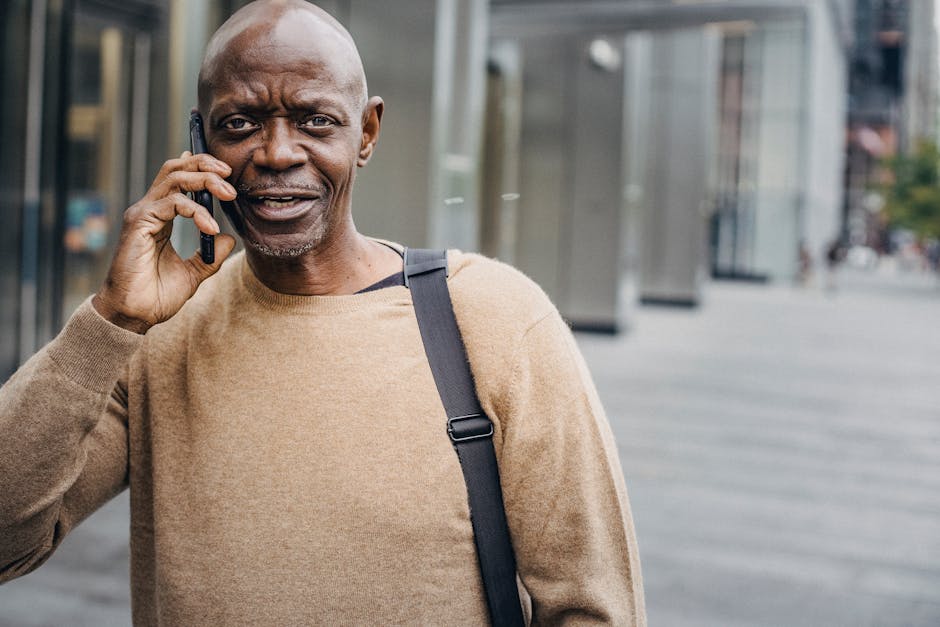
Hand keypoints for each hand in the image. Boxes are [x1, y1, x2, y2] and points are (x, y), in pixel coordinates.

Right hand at [92, 152, 237, 332]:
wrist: (134, 314)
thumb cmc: (156, 296)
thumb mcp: (194, 273)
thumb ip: (210, 256)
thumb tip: (229, 239)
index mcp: (160, 217)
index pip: (178, 178)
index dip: (199, 167)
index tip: (226, 173)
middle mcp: (149, 210)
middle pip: (175, 169)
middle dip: (204, 165)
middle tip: (229, 175)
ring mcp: (142, 215)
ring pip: (174, 178)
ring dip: (205, 181)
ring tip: (228, 194)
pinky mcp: (139, 224)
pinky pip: (172, 204)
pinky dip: (196, 212)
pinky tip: (210, 228)